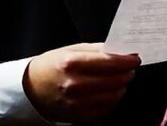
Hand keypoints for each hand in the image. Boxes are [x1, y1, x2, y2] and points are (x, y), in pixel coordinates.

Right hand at [23, 43, 140, 122]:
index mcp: (71, 63)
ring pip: (114, 96)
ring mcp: (77, 102)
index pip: (109, 62)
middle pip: (114, 80)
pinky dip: (113, 100)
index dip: (126, 61)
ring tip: (121, 79)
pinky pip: (106, 109)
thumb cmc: (51, 66)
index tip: (135, 58)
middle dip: (126, 73)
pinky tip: (112, 92)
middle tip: (129, 68)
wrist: (32, 89)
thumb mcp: (70, 50)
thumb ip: (95, 50)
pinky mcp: (80, 115)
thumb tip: (120, 51)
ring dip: (122, 87)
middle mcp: (74, 84)